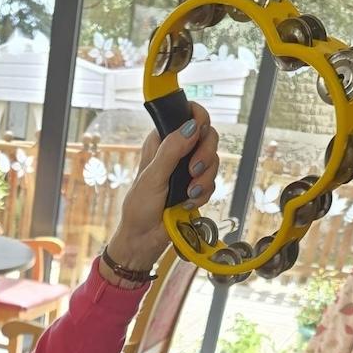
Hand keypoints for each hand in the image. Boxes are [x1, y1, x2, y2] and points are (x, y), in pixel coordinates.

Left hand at [104, 102, 219, 275]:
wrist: (144, 239)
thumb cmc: (139, 208)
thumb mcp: (152, 177)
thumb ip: (171, 151)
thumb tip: (191, 127)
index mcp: (162, 141)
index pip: (187, 114)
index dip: (198, 117)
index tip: (198, 131)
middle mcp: (178, 151)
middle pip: (208, 135)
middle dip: (205, 154)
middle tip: (193, 171)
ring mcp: (189, 169)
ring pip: (213, 160)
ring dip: (204, 178)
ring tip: (189, 194)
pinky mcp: (197, 187)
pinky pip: (212, 183)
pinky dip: (203, 194)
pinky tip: (188, 203)